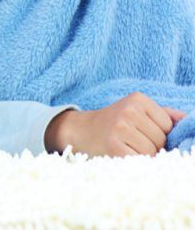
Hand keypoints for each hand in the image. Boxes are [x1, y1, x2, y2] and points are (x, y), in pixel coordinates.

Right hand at [45, 92, 185, 156]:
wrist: (79, 130)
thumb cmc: (113, 122)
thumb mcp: (135, 110)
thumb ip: (163, 114)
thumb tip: (187, 120)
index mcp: (137, 99)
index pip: (168, 125)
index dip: (158, 133)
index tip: (140, 131)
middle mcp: (129, 110)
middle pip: (161, 139)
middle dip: (151, 145)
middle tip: (130, 141)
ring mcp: (120, 128)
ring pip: (152, 152)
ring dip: (142, 155)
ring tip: (126, 148)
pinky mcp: (114, 146)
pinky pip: (140, 161)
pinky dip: (134, 162)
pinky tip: (122, 155)